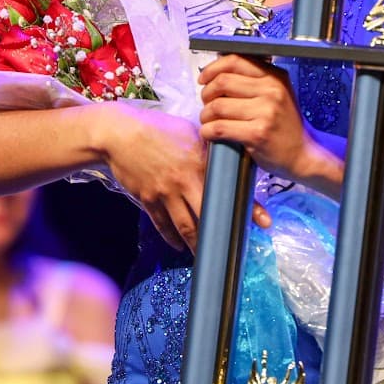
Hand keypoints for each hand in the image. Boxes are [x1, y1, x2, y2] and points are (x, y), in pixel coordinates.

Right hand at [97, 103, 271, 250]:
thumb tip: (229, 163)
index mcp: (200, 162)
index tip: (264, 222)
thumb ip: (209, 150)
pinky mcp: (147, 199)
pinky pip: (162, 224)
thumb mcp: (189, 133)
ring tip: (205, 254)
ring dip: (197, 243)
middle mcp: (184, 181)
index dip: (247, 206)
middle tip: (234, 247)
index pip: (228, 189)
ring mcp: (164, 192)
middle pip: (208, 215)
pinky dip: (172, 237)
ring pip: (185, 226)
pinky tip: (178, 244)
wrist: (120, 133)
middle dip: (222, 234)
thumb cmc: (158, 129)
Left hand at [198, 54, 333, 183]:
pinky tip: (210, 133)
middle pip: (222, 82)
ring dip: (206, 115)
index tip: (203, 79)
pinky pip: (220, 128)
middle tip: (206, 103)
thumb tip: (218, 71)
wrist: (303, 154)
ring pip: (218, 106)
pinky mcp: (257, 134)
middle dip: (206, 93)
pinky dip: (208, 131)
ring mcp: (265, 112)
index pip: (235, 61)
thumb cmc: (285, 125)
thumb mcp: (277, 94)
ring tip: (209, 121)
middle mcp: (272, 91)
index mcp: (275, 77)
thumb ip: (254, 80)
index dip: (213, 68)